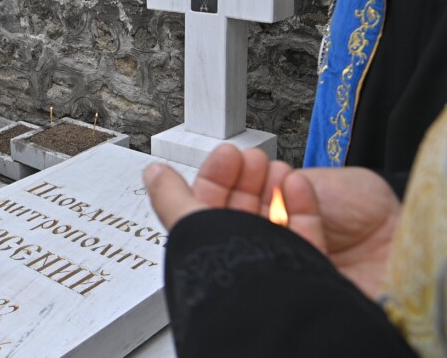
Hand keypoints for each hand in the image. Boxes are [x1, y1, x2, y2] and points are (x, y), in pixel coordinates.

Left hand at [144, 144, 399, 299]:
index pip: (210, 211)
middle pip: (243, 210)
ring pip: (274, 217)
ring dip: (273, 186)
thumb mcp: (193, 229)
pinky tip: (296, 184)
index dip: (216, 179)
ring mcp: (277, 264)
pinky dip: (301, 205)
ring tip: (273, 166)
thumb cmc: (234, 275)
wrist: (293, 309)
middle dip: (245, 179)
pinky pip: (306, 230)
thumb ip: (172, 201)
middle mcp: (242, 262)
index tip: (226, 156)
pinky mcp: (313, 268)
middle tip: (250, 157)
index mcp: (212, 257)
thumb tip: (153, 175)